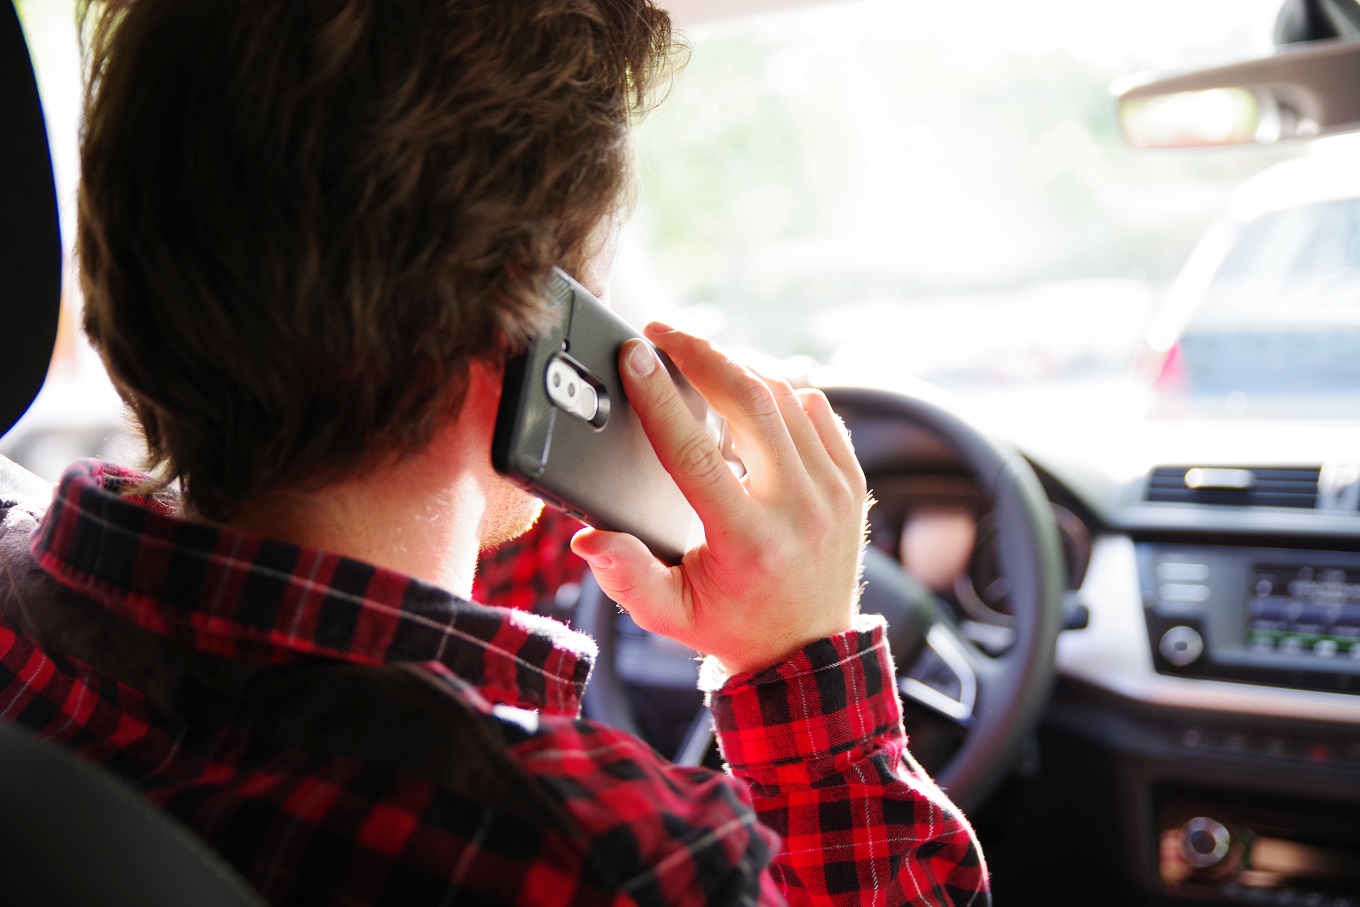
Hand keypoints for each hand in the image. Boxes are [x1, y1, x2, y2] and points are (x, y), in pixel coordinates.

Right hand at [571, 324, 869, 674]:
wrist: (805, 653)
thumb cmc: (728, 625)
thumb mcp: (667, 612)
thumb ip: (626, 575)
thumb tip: (588, 538)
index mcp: (749, 543)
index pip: (696, 453)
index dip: (660, 398)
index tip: (635, 355)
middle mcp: (800, 511)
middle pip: (750, 402)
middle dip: (701, 355)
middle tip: (661, 334)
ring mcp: (834, 493)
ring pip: (786, 397)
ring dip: (737, 366)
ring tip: (696, 358)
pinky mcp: (852, 482)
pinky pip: (817, 409)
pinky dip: (780, 388)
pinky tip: (747, 387)